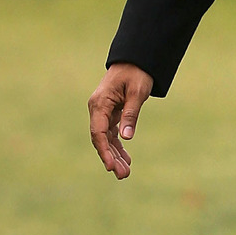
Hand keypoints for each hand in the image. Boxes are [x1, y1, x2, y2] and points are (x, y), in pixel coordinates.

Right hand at [88, 63, 152, 179]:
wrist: (135, 60)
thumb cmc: (136, 73)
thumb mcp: (137, 93)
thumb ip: (131, 114)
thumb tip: (126, 137)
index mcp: (100, 103)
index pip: (98, 132)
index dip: (104, 150)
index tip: (110, 165)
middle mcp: (98, 109)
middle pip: (101, 139)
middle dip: (111, 157)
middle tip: (123, 175)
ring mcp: (103, 112)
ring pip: (106, 139)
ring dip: (115, 155)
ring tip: (125, 173)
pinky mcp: (111, 114)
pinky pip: (112, 133)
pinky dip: (119, 146)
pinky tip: (126, 159)